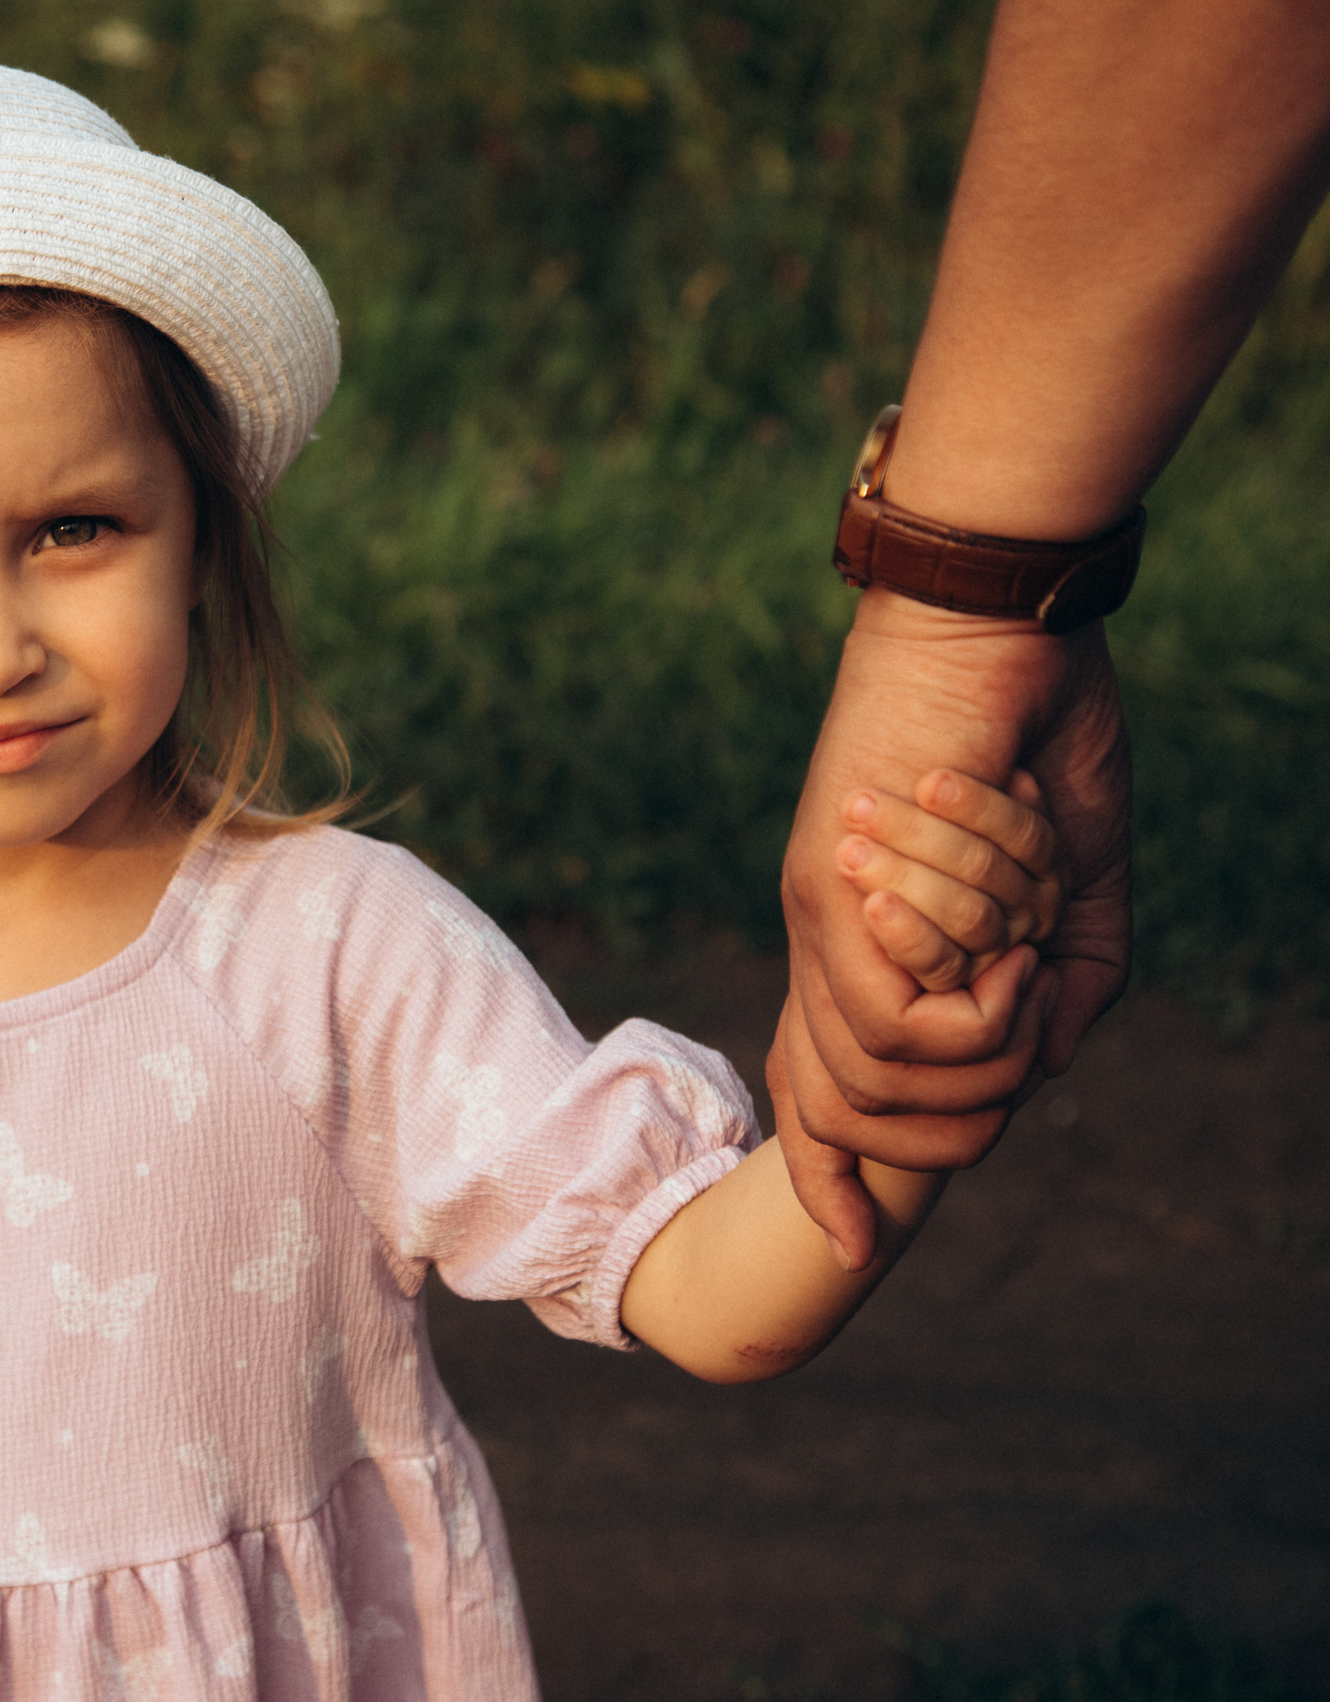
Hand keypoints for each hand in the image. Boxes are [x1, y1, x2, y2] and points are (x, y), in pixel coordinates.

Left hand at [774, 590, 1130, 1268]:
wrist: (993, 637)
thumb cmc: (1034, 740)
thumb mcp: (1071, 884)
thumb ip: (1062, 983)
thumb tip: (1038, 1073)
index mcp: (862, 943)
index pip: (813, 1081)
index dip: (823, 1173)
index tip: (850, 1248)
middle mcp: (819, 941)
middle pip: (840, 1108)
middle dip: (944, 1122)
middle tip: (1027, 1031)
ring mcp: (814, 918)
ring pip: (876, 1074)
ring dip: (982, 1043)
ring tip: (1027, 952)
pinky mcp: (826, 893)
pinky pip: (896, 1017)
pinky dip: (972, 1002)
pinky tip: (1013, 938)